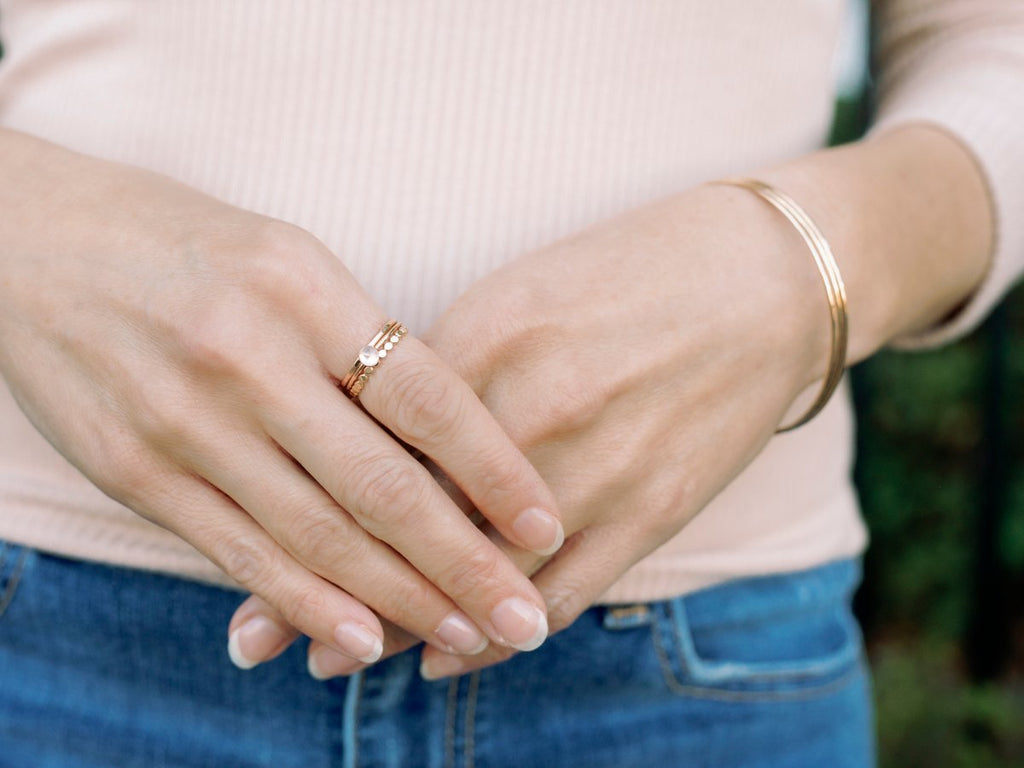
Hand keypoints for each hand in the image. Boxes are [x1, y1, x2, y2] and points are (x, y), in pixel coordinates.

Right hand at [0, 129, 564, 663]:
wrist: (26, 241)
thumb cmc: (184, 246)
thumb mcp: (287, 259)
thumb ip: (359, 343)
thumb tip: (443, 443)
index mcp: (303, 287)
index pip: (425, 395)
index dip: (496, 470)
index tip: (548, 526)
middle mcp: (249, 358)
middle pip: (382, 484)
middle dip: (464, 562)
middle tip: (526, 618)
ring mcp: (186, 421)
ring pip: (317, 532)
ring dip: (402, 598)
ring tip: (467, 636)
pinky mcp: (135, 470)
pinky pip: (237, 551)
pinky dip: (304, 602)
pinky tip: (361, 639)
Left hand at [228, 181, 825, 676]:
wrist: (761, 280)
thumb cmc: (628, 274)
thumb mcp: (521, 294)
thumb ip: (445, 370)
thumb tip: (366, 435)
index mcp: (492, 334)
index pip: (383, 437)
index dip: (309, 503)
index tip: (247, 546)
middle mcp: (540, 404)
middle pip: (420, 515)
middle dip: (334, 581)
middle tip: (262, 639)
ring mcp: (602, 463)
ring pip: (486, 569)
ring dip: (407, 622)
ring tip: (336, 658)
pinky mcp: (658, 507)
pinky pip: (568, 591)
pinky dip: (502, 634)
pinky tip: (449, 659)